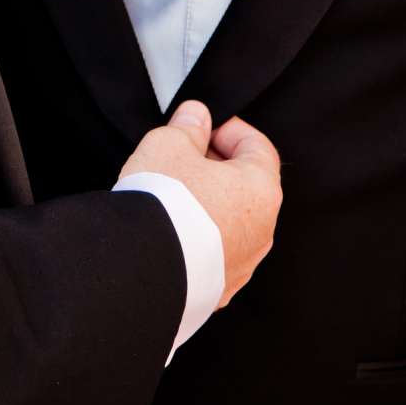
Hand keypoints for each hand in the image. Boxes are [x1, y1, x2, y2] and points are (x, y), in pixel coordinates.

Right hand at [118, 99, 280, 304]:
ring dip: (209, 204)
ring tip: (172, 196)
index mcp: (261, 189)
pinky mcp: (220, 288)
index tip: (205, 127)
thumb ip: (188, 127)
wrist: (143, 268)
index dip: (230, 130)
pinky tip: (171, 230)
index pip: (259, 147)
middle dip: (217, 167)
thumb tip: (196, 117)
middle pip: (247, 186)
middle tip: (183, 157)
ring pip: (232, 222)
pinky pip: (215, 252)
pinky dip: (200, 237)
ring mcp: (243, 263)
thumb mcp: (169, 145)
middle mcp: (262, 230)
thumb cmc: (163, 203)